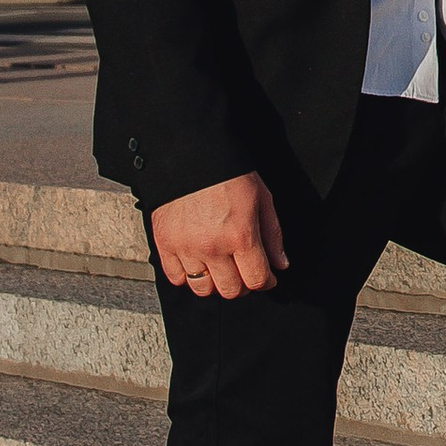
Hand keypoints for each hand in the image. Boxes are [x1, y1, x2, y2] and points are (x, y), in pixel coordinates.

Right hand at [149, 173, 287, 300]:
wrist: (192, 155)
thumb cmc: (229, 174)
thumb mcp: (262, 198)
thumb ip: (273, 235)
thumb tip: (280, 264)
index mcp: (240, 235)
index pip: (256, 280)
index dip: (266, 282)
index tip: (267, 277)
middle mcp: (212, 247)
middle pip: (230, 290)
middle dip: (243, 285)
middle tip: (244, 272)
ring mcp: (186, 248)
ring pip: (203, 289)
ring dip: (215, 283)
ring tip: (221, 268)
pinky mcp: (165, 244)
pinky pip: (176, 278)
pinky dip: (187, 276)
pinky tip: (198, 262)